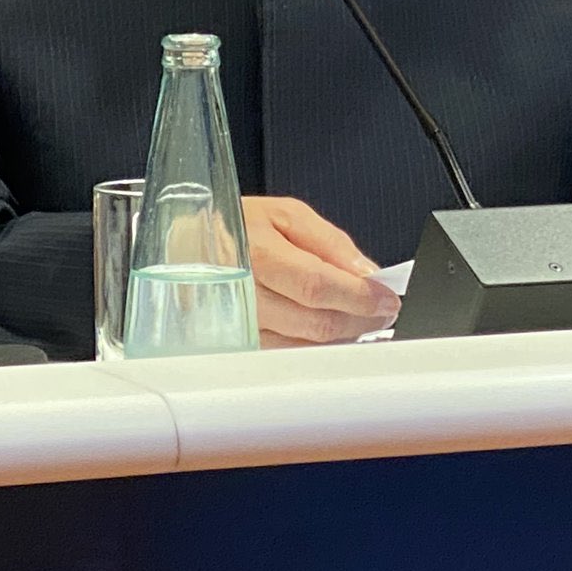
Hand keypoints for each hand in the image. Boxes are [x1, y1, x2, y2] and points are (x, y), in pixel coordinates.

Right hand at [242, 196, 400, 348]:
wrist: (185, 247)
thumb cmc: (233, 226)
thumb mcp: (284, 214)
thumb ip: (329, 242)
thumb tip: (366, 272)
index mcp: (256, 253)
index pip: (319, 285)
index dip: (359, 296)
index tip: (386, 298)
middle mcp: (244, 295)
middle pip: (316, 323)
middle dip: (360, 320)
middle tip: (382, 310)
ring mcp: (240, 327)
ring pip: (305, 347)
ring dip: (342, 337)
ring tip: (359, 319)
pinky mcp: (239, 346)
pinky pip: (287, 356)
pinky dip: (316, 347)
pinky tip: (329, 332)